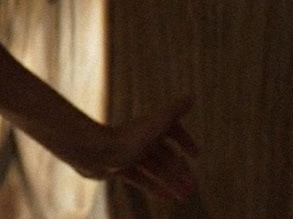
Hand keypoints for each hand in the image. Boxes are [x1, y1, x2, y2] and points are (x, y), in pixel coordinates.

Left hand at [66, 96, 198, 201]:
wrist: (96, 152)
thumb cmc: (129, 138)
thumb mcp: (158, 123)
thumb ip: (175, 110)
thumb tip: (191, 95)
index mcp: (149, 126)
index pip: (172, 131)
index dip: (185, 141)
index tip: (196, 155)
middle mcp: (139, 138)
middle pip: (164, 155)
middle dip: (179, 170)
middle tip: (193, 187)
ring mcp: (128, 153)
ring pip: (154, 169)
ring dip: (170, 182)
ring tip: (184, 196)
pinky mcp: (118, 167)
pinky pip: (140, 178)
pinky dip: (153, 187)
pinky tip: (167, 197)